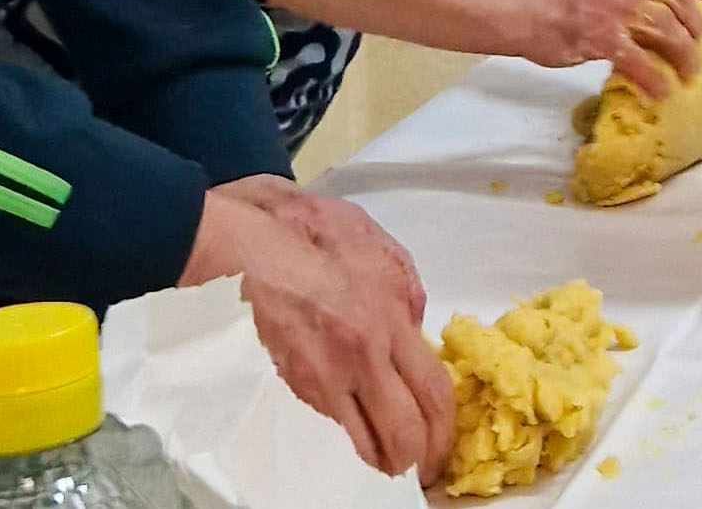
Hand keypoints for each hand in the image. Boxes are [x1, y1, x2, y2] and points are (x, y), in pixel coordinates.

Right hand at [181, 179, 454, 479]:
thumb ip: (409, 297)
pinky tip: (354, 422)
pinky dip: (348, 429)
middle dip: (417, 459)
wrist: (257, 243)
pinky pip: (331, 418)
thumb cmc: (320, 234)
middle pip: (403, 431)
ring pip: (362, 439)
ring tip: (389, 458)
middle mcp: (361, 358)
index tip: (444, 444)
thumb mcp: (387, 252)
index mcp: (390, 321)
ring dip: (380, 456)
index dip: (444, 430)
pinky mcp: (294, 382)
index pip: (433, 392)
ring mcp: (324, 376)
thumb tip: (417, 330)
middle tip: (421, 467)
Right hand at [513, 0, 701, 97]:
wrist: (512, 5)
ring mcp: (610, 7)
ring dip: (683, 54)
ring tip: (687, 71)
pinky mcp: (598, 38)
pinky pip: (638, 61)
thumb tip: (650, 0)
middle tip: (697, 43)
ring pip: (665, 29)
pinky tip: (661, 91)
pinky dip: (655, 79)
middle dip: (694, 24)